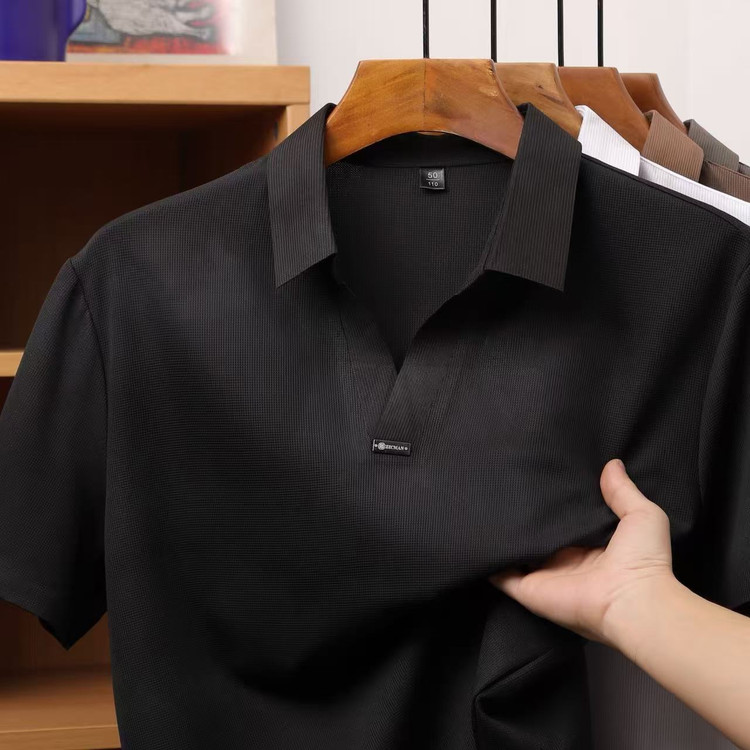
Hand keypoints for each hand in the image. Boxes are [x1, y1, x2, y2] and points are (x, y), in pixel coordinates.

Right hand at [488, 458, 675, 648]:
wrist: (632, 600)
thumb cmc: (643, 559)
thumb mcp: (642, 515)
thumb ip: (623, 491)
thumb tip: (612, 463)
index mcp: (589, 546)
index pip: (565, 523)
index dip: (553, 505)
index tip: (538, 479)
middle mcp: (563, 560)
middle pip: (537, 537)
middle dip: (523, 518)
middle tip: (505, 487)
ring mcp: (543, 576)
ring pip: (515, 554)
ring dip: (502, 538)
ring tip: (482, 508)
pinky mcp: (528, 589)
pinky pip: (500, 575)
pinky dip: (487, 561)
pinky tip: (474, 538)